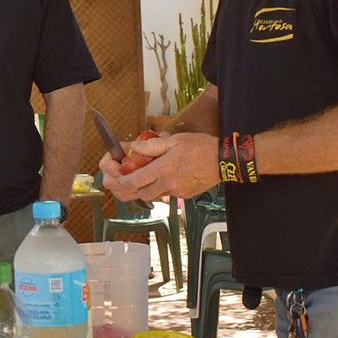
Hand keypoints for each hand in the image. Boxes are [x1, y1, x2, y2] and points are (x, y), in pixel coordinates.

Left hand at [99, 133, 220, 200]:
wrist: (224, 161)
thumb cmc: (200, 147)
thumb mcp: (174, 140)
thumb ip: (152, 145)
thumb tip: (134, 147)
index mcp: (163, 169)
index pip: (133, 181)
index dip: (119, 181)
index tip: (113, 176)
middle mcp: (167, 184)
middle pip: (138, 195)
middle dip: (124, 191)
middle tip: (117, 182)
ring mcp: (176, 192)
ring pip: (150, 197)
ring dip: (140, 191)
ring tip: (134, 180)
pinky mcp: (184, 195)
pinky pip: (164, 195)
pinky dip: (156, 190)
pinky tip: (157, 179)